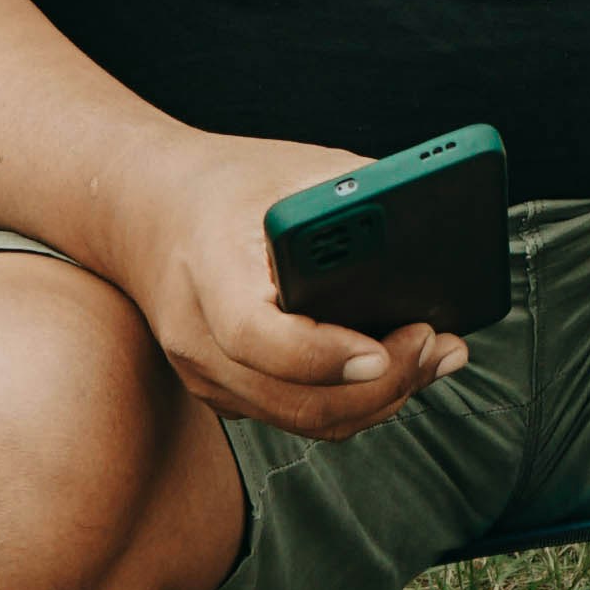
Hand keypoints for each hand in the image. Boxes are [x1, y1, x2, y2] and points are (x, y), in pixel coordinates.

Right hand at [112, 130, 465, 440]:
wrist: (145, 207)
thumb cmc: (231, 182)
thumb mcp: (294, 169)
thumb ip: (361, 199)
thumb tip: (443, 231)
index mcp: (207, 268)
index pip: (255, 335)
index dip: (323, 355)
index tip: (385, 347)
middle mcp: (196, 336)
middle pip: (293, 397)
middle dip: (381, 384)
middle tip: (436, 345)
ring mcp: (204, 374)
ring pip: (303, 419)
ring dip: (378, 400)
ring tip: (433, 356)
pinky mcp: (222, 393)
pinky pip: (296, 414)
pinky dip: (352, 401)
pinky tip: (396, 367)